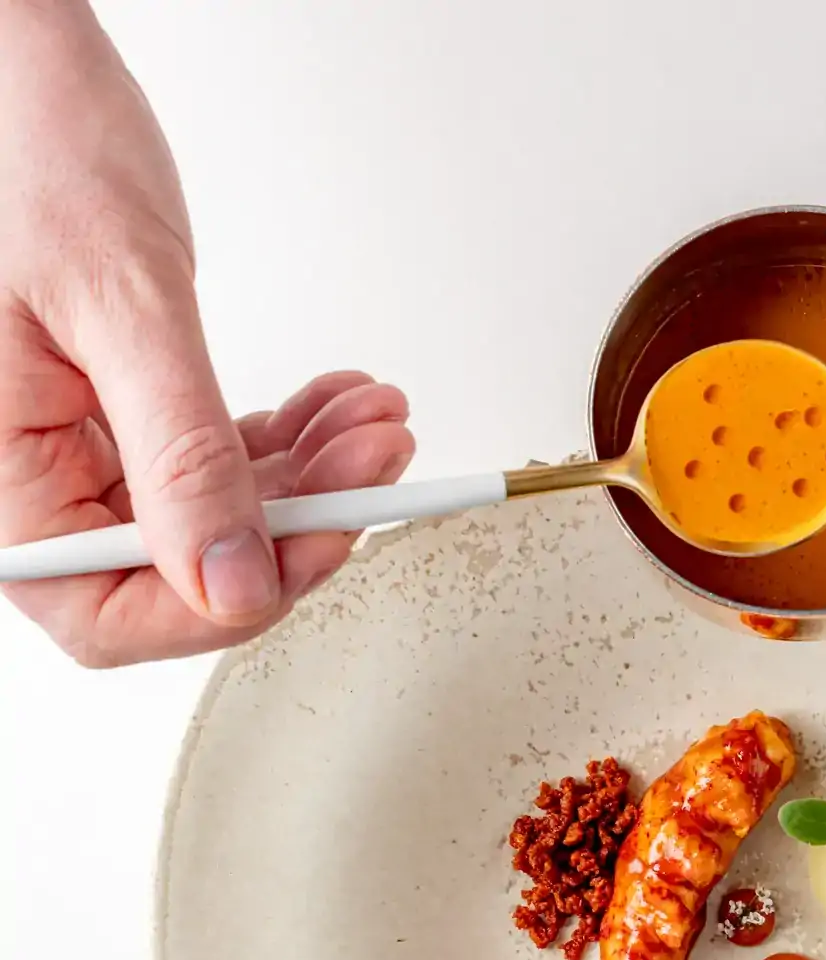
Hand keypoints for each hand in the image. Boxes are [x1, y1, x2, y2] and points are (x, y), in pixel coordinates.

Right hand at [0, 2, 414, 665]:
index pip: (114, 615)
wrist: (25, 69)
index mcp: (1, 483)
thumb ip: (179, 453)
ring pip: (223, 513)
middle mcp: (38, 481)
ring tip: (375, 418)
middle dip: (302, 519)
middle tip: (378, 460)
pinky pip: (223, 460)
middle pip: (188, 568)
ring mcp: (86, 452)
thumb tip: (234, 580)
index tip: (328, 541)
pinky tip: (337, 407)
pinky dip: (292, 440)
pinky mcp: (132, 418)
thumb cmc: (32, 149)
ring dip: (316, 474)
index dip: (233, 599)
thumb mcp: (118, 306)